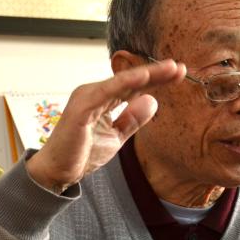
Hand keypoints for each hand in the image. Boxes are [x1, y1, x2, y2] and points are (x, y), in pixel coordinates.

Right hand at [26, 59, 184, 193]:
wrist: (58, 172)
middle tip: (180, 67)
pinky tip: (145, 77)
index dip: (156, 80)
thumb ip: (132, 119)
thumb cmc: (82, 153)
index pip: (134, 86)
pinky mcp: (81, 107)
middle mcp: (95, 93)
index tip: (179, 74)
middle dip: (156, 73)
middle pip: (131, 80)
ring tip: (170, 68)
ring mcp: (87, 97)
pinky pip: (107, 91)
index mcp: (103, 99)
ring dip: (147, 74)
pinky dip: (126, 83)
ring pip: (122, 81)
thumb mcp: (116, 136)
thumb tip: (152, 100)